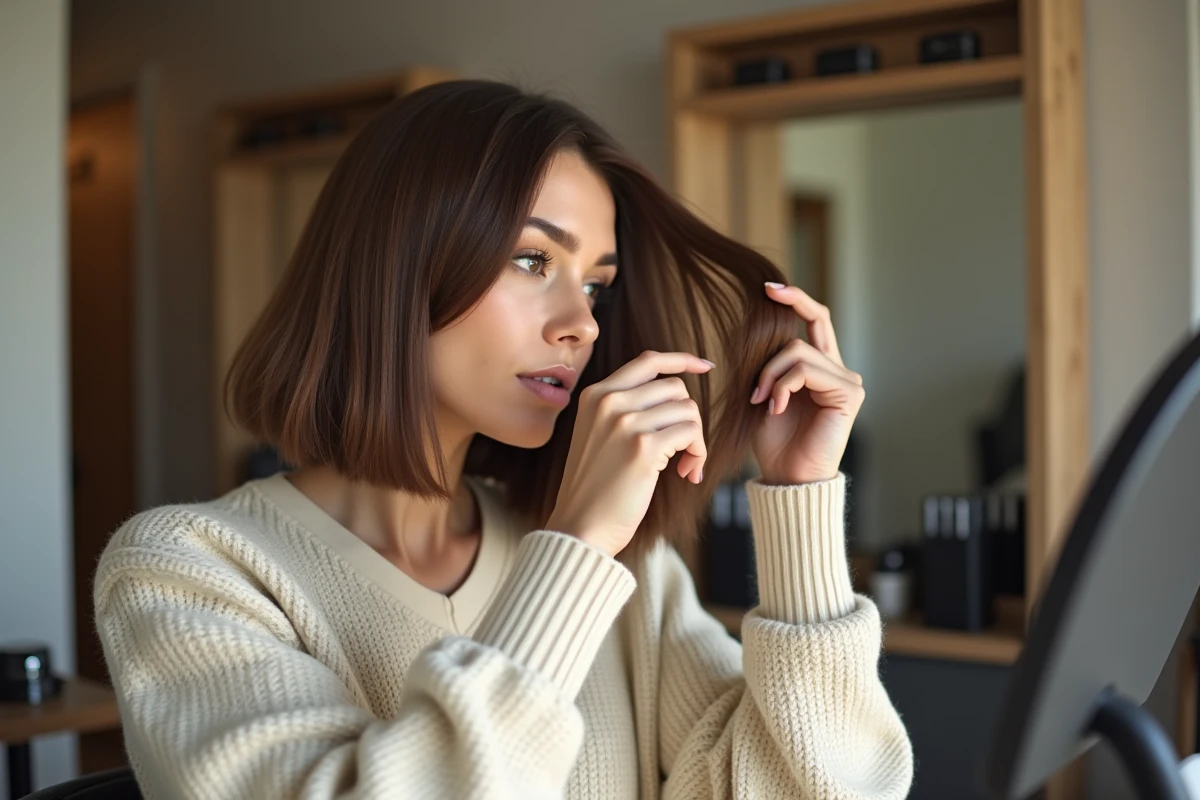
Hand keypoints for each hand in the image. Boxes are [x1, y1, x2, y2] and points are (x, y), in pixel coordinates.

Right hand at [546, 350, 713, 557]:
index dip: (681, 360)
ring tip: (685, 466)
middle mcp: (609, 402)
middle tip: (685, 451)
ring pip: (687, 410)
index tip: (704, 367)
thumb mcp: (597, 434)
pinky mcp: (643, 447)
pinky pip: (690, 434)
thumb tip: (675, 394)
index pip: (648, 361)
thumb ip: (624, 408)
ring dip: (696, 440)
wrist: (579, 527)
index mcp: (595, 394)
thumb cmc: (594, 489)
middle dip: (688, 418)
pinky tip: (686, 475)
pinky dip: (698, 454)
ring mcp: (625, 422)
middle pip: (675, 388)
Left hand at [750, 282, 864, 484]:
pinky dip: (782, 385)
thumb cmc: (774, 442)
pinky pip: (805, 370)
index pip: (815, 319)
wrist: (788, 476)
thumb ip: (768, 364)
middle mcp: (839, 369)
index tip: (767, 287)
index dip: (795, 298)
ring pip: (798, 350)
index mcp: (821, 367)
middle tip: (753, 388)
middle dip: (771, 349)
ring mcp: (847, 379)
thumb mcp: (764, 393)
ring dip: (770, 375)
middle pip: (808, 326)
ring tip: (761, 403)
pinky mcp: (849, 392)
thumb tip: (759, 330)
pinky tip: (775, 408)